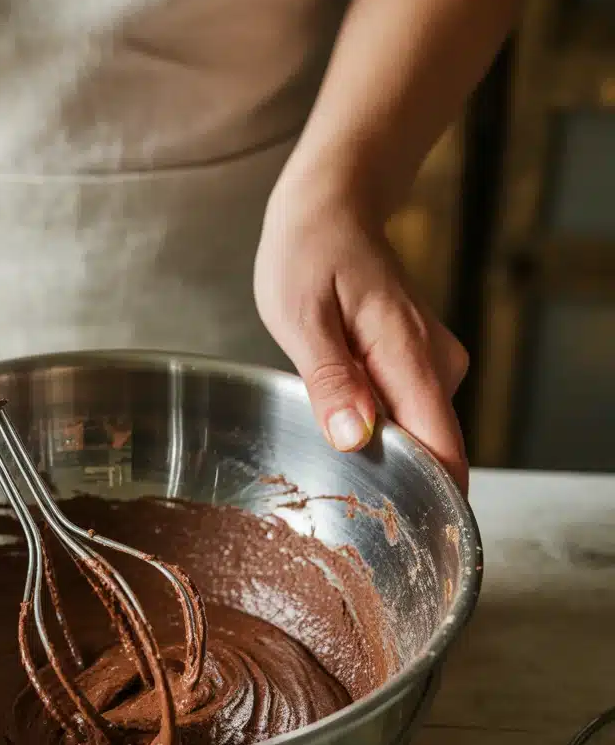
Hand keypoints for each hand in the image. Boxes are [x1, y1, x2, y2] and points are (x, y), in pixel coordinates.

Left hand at [254, 158, 469, 490]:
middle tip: (334, 499)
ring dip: (379, 453)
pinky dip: (378, 428)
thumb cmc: (310, 254)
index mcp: (407, 356)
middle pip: (432, 449)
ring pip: (417, 434)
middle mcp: (435, 364)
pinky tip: (341, 421)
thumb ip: (330, 379)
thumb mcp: (301, 316)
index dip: (430, 499)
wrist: (333, 206)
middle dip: (391, 481)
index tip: (405, 538)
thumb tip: (355, 438)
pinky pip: (408, 414)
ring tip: (325, 444)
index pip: (443, 447)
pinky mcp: (420, 364)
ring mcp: (432, 364)